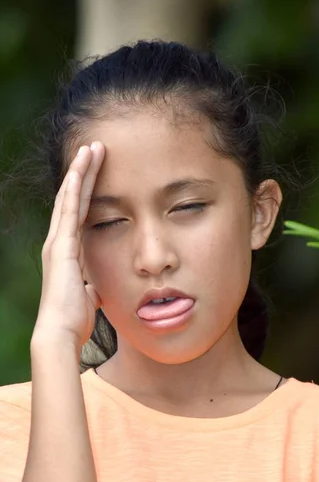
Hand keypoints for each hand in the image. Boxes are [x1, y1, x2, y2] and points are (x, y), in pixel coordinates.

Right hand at [33, 142, 104, 347]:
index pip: (79, 213)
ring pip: (70, 198)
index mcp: (68, 252)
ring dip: (80, 172)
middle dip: (84, 173)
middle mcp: (59, 242)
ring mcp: (58, 242)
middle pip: (73, 199)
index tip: (97, 171)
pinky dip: (74, 188)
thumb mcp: (89, 296)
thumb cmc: (74, 318)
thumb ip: (92, 286)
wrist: (61, 332)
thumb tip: (97, 290)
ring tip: (91, 148)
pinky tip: (80, 168)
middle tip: (94, 148)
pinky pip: (68, 210)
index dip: (87, 191)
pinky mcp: (62, 246)